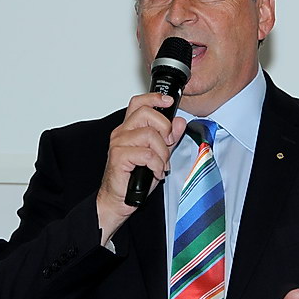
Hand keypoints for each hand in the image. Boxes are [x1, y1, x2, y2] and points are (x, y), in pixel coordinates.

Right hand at [96, 92, 186, 242]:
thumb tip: (179, 122)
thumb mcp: (159, 155)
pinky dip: (157, 165)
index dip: (155, 98)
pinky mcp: (119, 157)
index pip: (139, 103)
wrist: (119, 200)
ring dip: (162, 153)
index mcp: (130, 128)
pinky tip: (155, 173)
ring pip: (150, 135)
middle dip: (164, 128)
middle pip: (146, 113)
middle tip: (168, 143)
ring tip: (161, 165)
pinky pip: (147, 153)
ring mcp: (119, 144)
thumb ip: (169, 138)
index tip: (169, 101)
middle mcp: (122, 133)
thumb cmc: (134, 179)